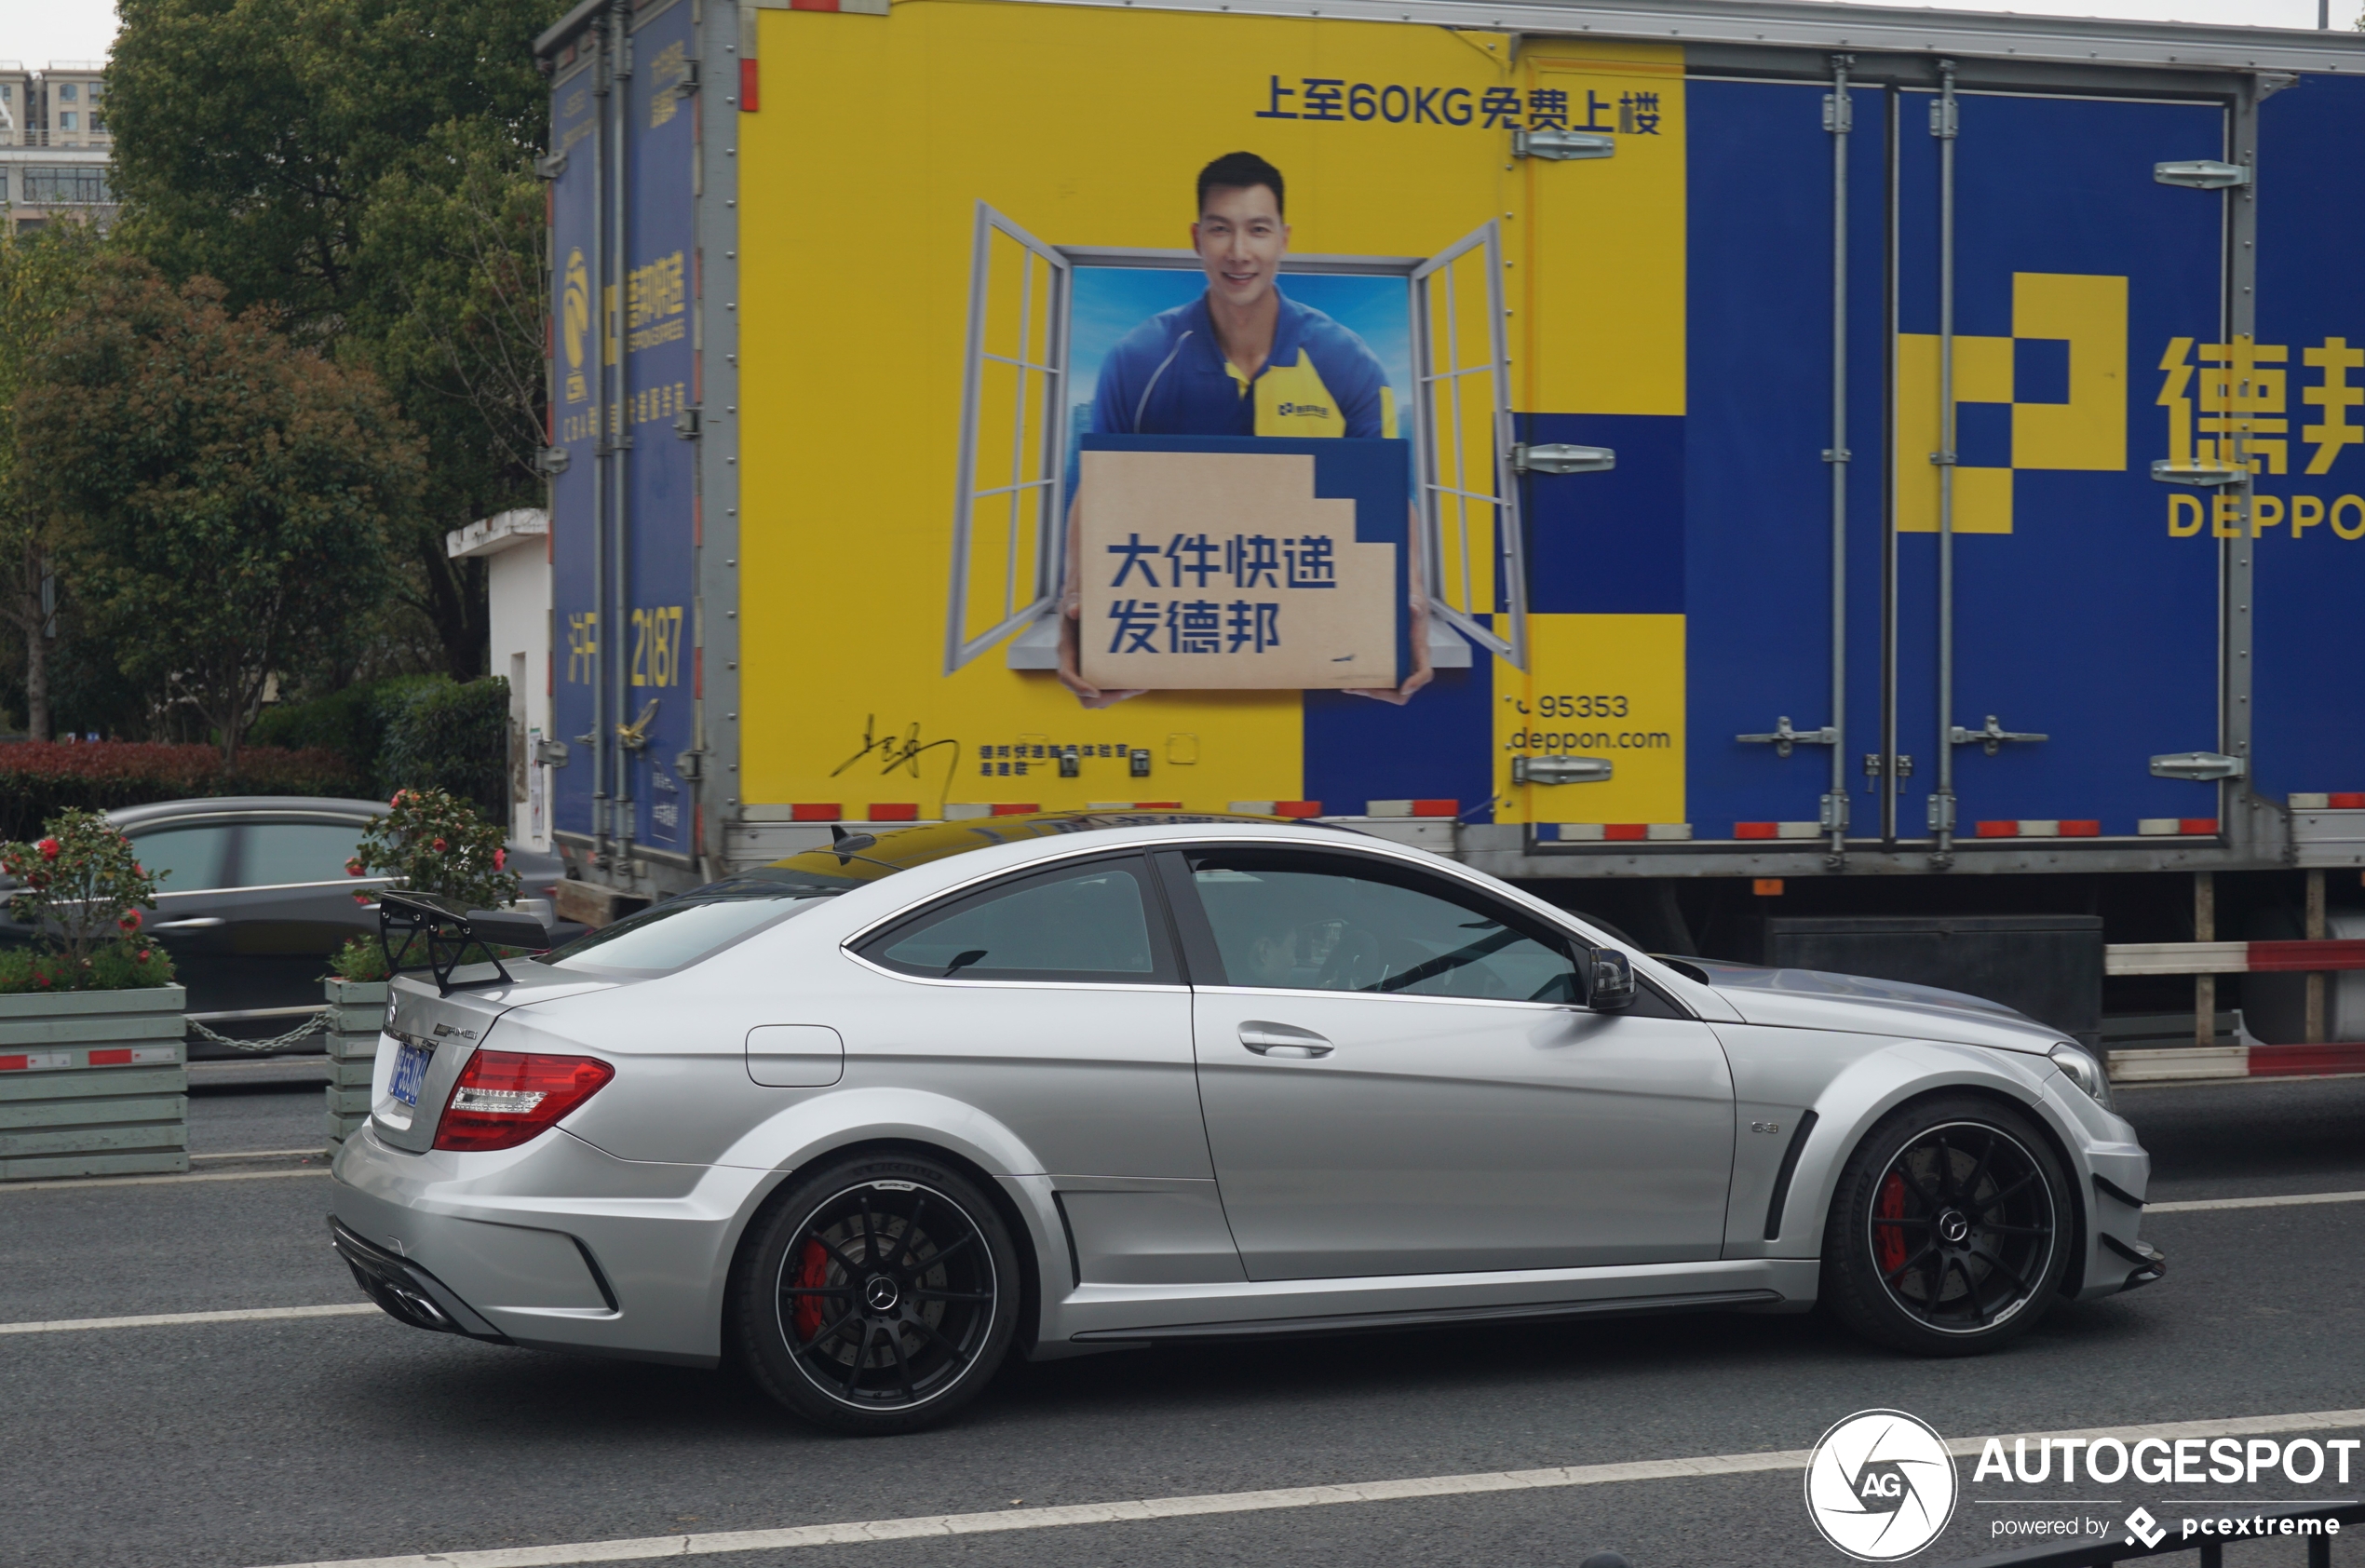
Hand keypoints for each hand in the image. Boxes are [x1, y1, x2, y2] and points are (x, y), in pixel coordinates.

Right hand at [1056, 602, 1144, 709]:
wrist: (1082, 609)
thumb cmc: (1077, 606)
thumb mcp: (1073, 601)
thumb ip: (1072, 603)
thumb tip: (1075, 610)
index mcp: (1066, 654)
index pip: (1066, 677)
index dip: (1078, 687)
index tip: (1094, 691)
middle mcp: (1076, 668)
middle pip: (1085, 697)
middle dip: (1107, 697)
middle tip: (1128, 689)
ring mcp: (1088, 674)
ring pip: (1101, 698)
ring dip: (1120, 696)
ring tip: (1140, 687)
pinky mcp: (1101, 674)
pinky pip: (1110, 690)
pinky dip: (1126, 690)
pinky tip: (1142, 683)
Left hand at [1344, 572, 1435, 705]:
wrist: (1409, 605)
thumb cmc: (1414, 605)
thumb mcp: (1416, 602)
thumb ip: (1416, 605)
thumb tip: (1413, 607)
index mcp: (1421, 652)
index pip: (1424, 674)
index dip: (1415, 683)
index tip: (1403, 688)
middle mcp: (1413, 664)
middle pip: (1404, 691)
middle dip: (1384, 693)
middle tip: (1363, 688)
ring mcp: (1401, 668)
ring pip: (1390, 691)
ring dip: (1370, 691)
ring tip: (1350, 687)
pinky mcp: (1390, 667)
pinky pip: (1381, 683)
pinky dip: (1366, 685)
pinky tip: (1350, 683)